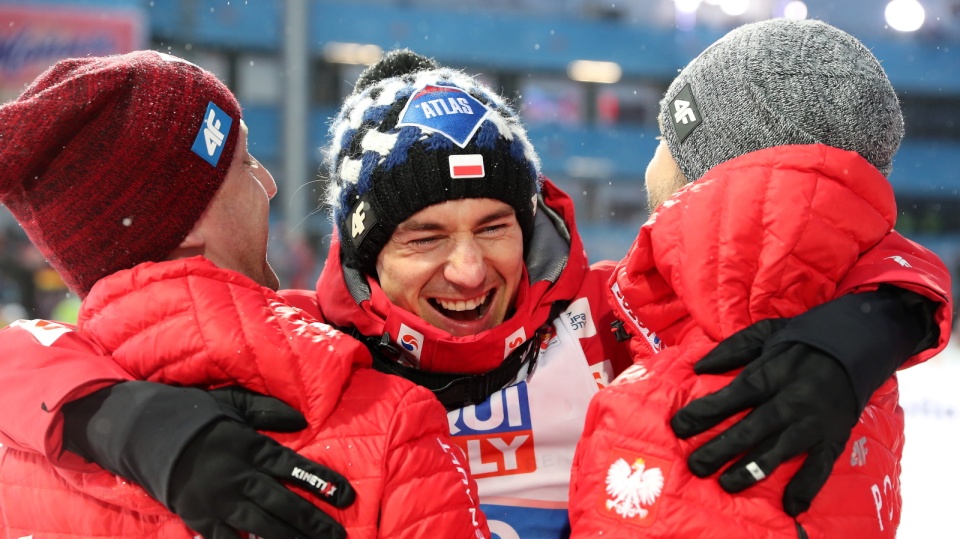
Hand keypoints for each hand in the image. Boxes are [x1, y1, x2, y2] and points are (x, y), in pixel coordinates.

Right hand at [63, 382, 353, 538]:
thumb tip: (303, 421)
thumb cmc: (190, 413)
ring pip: (262, 526)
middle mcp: (239, 475)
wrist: (140, 430)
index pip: (294, 468)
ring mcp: (218, 500)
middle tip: (338, 538)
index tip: (346, 498)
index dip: (322, 483)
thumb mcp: (232, 404)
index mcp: (250, 446)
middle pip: (284, 504)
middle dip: (314, 523)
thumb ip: (268, 412)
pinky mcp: (198, 517)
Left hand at [670, 319, 858, 516]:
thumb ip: (732, 349)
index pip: (731, 397)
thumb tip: (698, 366)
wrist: (857, 344)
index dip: (703, 413)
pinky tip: (791, 506)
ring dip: (751, 470)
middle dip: (720, 450)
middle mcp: (789, 401)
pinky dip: (807, 487)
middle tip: (696, 466)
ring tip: (727, 484)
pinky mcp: (833, 438)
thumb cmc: (804, 340)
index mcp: (770, 374)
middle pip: (750, 429)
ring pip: (778, 451)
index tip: (679, 427)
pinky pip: (819, 467)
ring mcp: (812, 422)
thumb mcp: (765, 333)